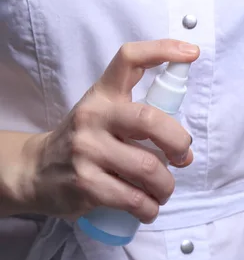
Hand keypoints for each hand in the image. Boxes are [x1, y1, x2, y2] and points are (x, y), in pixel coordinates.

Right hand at [20, 40, 198, 221]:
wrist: (36, 170)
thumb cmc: (86, 141)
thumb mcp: (107, 117)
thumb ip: (146, 125)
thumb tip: (185, 155)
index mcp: (104, 94)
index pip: (130, 59)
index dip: (163, 50)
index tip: (192, 53)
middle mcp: (95, 116)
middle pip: (150, 121)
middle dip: (178, 143)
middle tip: (182, 158)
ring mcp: (87, 150)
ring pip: (148, 168)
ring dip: (167, 186)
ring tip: (163, 191)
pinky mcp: (85, 183)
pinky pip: (133, 199)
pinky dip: (150, 208)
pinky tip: (148, 208)